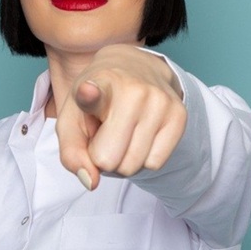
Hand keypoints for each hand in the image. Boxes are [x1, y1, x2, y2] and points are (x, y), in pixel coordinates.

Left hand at [56, 45, 186, 189]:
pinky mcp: (179, 115)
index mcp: (97, 85)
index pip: (93, 95)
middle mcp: (132, 90)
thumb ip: (71, 153)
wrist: (134, 67)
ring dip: (124, 159)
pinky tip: (140, 135)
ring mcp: (159, 101)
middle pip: (110, 160)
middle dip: (104, 157)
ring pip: (134, 165)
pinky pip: (156, 163)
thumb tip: (91, 182)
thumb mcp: (72, 120)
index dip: (89, 96)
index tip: (88, 91)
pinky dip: (144, 158)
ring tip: (122, 133)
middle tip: (106, 133)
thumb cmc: (96, 99)